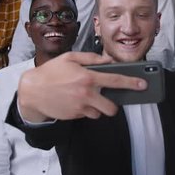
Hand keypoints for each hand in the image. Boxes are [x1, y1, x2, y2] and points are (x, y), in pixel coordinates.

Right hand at [18, 52, 147, 121]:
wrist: (32, 91)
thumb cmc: (51, 72)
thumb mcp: (70, 58)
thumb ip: (92, 58)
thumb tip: (108, 61)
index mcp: (88, 77)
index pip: (115, 81)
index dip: (132, 83)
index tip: (142, 85)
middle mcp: (86, 94)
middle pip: (111, 107)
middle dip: (113, 105)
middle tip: (107, 98)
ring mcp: (80, 107)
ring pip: (99, 113)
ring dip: (97, 108)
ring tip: (86, 98)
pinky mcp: (74, 115)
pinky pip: (87, 115)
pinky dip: (86, 110)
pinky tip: (76, 102)